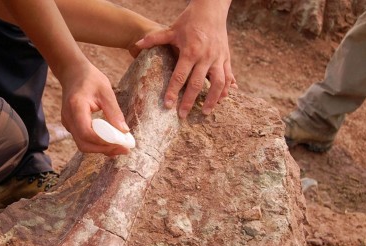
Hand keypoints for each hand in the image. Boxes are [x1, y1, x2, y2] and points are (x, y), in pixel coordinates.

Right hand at [60, 61, 129, 155]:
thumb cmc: (90, 79)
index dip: (104, 142)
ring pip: (83, 145)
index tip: (121, 143)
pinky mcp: (71, 126)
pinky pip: (83, 140)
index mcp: (76, 107)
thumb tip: (124, 132)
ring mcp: (67, 123)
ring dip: (101, 148)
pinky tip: (111, 141)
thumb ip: (114, 112)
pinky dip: (97, 144)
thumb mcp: (106, 91)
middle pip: (84, 144)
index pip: (87, 133)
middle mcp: (68, 118)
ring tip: (120, 146)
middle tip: (124, 149)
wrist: (72, 73)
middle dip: (104, 149)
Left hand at [135, 0, 235, 117]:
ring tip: (205, 112)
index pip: (180, 76)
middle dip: (189, 101)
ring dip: (212, 99)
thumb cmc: (189, 20)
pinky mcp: (226, 57)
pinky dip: (226, 89)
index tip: (167, 105)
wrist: (211, 9)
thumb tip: (137, 45)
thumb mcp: (171, 29)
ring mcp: (218, 58)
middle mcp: (205, 56)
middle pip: (197, 84)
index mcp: (190, 51)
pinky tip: (221, 100)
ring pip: (217, 83)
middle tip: (182, 115)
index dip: (173, 91)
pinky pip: (228, 76)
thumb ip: (155, 39)